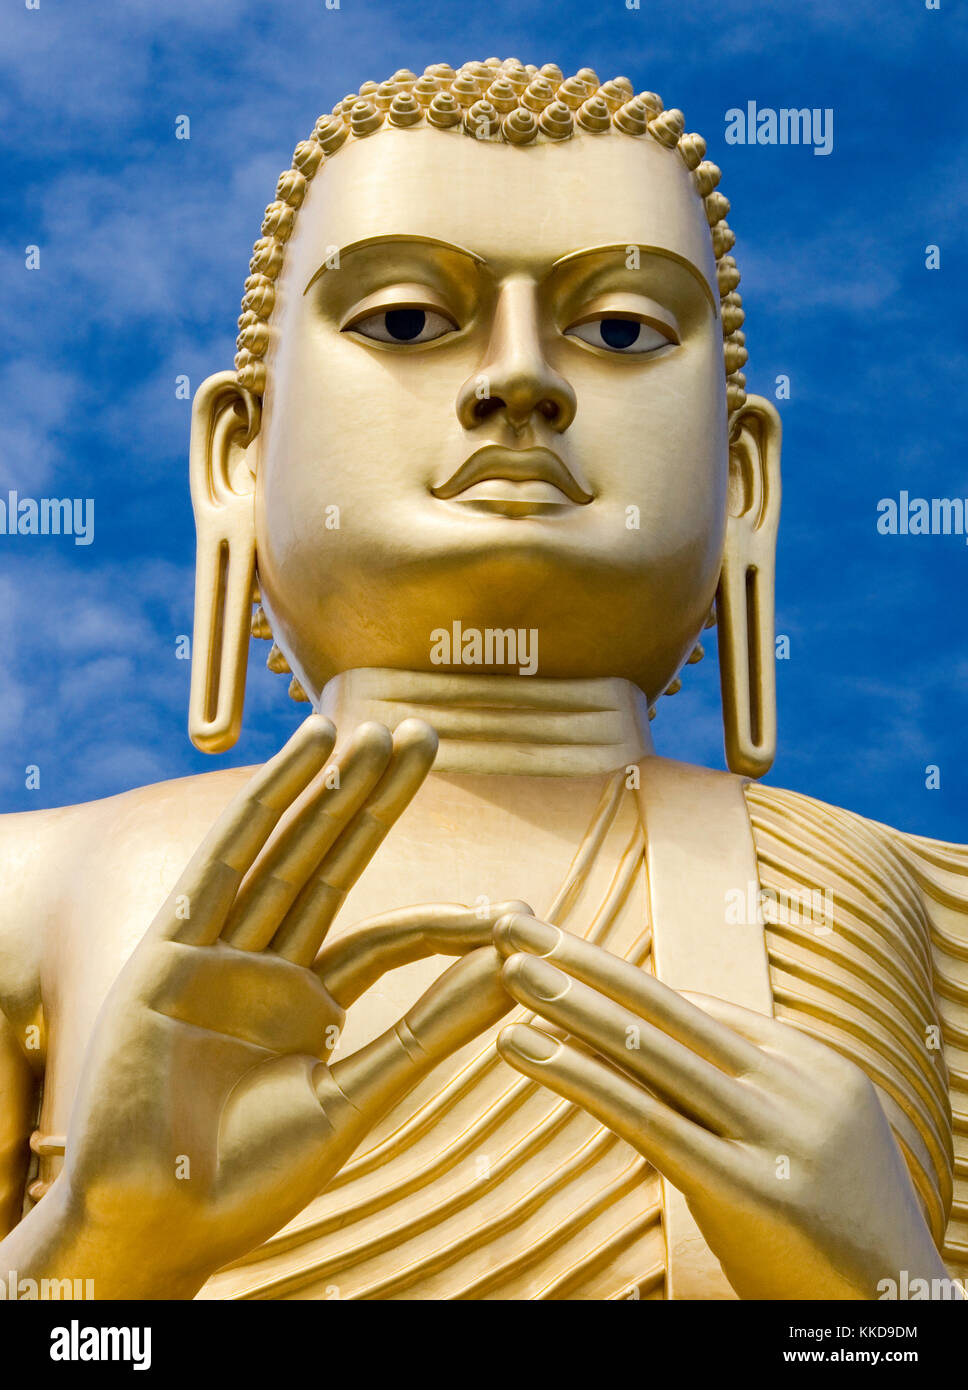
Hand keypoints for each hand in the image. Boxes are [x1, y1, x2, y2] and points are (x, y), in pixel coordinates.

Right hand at [11, 716, 518, 1297]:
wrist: (154, 1225)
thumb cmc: (249, 1182)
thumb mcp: (353, 1100)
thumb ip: (428, 1032)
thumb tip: (515, 971)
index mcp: (308, 1006)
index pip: (389, 937)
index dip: (448, 916)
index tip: (514, 911)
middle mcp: (265, 966)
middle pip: (332, 863)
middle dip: (376, 799)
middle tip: (427, 733)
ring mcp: (217, 953)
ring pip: (285, 850)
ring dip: (329, 787)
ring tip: (378, 730)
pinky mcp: (170, 949)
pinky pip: (224, 861)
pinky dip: (265, 804)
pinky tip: (305, 754)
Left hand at [494, 913, 948, 1299]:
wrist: (899, 1318)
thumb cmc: (834, 1234)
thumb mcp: (799, 1142)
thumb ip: (743, 1095)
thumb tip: (661, 1051)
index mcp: (811, 1065)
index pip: (695, 1010)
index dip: (617, 977)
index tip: (557, 946)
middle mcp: (796, 1086)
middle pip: (667, 1010)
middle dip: (585, 962)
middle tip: (516, 924)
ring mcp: (777, 1134)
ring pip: (651, 1053)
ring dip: (571, 1005)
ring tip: (509, 970)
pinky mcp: (749, 1190)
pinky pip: (647, 1119)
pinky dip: (579, 1076)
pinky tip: (526, 1048)